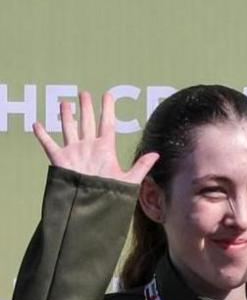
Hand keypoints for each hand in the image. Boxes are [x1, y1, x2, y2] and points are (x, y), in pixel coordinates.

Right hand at [32, 92, 157, 182]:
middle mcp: (89, 147)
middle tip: (84, 93)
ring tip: (65, 103)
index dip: (107, 109)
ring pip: (69, 129)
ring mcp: (74, 152)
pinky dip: (42, 135)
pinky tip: (37, 124)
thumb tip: (156, 154)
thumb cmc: (110, 194)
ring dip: (67, 116)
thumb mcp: (128, 180)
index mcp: (105, 149)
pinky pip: (49, 145)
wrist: (91, 206)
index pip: (107, 124)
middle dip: (86, 108)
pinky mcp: (60, 160)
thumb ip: (141, 166)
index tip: (108, 95)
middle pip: (87, 122)